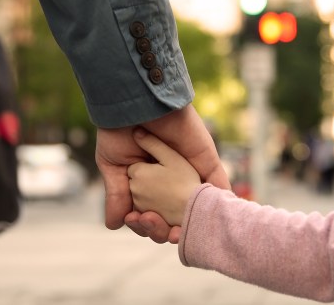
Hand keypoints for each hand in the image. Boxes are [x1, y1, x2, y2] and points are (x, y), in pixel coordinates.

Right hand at [95, 104, 228, 242]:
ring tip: (173, 231)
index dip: (147, 226)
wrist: (134, 103)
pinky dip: (218, 205)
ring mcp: (191, 173)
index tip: (137, 222)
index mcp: (150, 185)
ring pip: (195, 209)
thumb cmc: (118, 130)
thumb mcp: (113, 166)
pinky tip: (210, 219)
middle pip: (174, 218)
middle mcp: (172, 181)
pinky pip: (220, 186)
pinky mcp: (206, 162)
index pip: (152, 215)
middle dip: (164, 229)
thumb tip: (113, 226)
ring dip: (188, 225)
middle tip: (152, 223)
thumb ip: (117, 195)